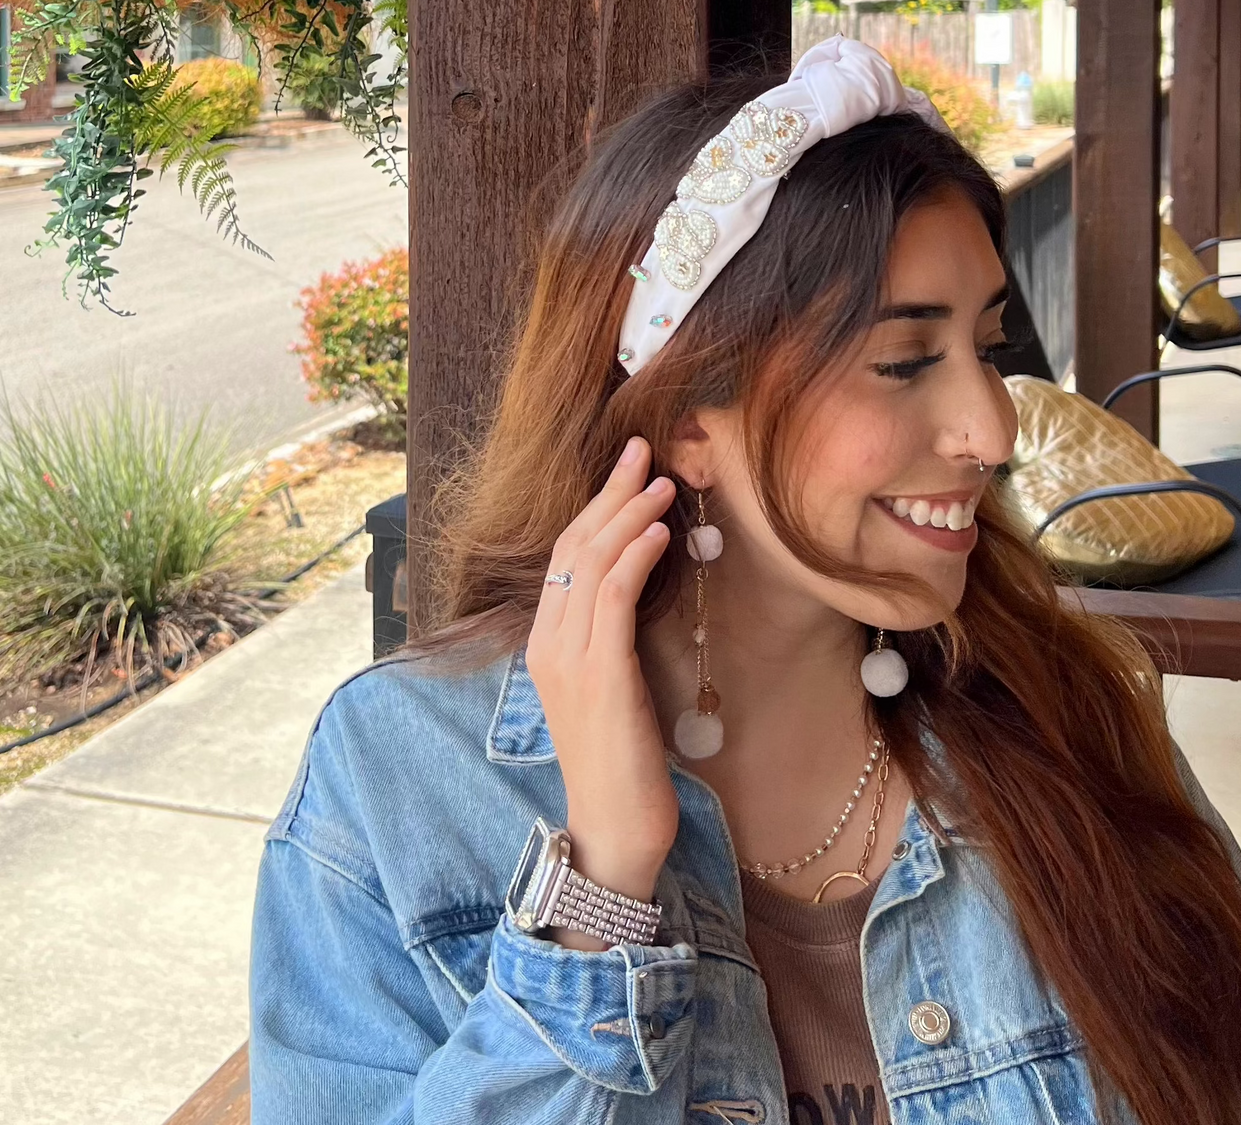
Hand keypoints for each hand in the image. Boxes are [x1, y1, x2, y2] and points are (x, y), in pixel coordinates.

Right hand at [525, 437, 677, 949]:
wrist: (614, 825)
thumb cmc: (622, 759)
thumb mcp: (612, 684)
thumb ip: (612, 636)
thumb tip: (641, 585)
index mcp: (546, 640)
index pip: (565, 556)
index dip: (595, 506)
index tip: (628, 470)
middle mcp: (547, 640)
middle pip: (572, 546)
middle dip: (609, 492)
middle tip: (642, 449)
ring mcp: (567, 656)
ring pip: (590, 562)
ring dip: (628, 514)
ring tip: (661, 481)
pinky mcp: (598, 672)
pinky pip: (611, 597)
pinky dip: (634, 556)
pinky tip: (659, 531)